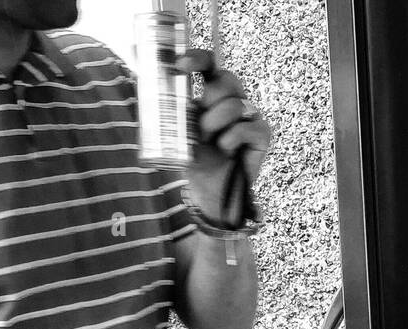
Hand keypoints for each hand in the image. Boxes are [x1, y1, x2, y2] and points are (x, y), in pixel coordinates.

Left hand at [176, 49, 270, 223]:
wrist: (210, 190)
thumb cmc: (196, 158)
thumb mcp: (177, 130)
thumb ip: (169, 106)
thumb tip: (145, 76)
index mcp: (214, 94)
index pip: (211, 65)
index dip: (198, 59)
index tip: (180, 64)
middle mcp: (235, 100)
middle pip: (227, 80)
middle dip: (209, 100)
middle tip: (200, 123)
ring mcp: (251, 116)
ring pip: (235, 104)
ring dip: (215, 123)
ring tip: (208, 140)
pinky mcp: (262, 135)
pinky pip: (246, 127)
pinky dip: (231, 138)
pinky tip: (224, 149)